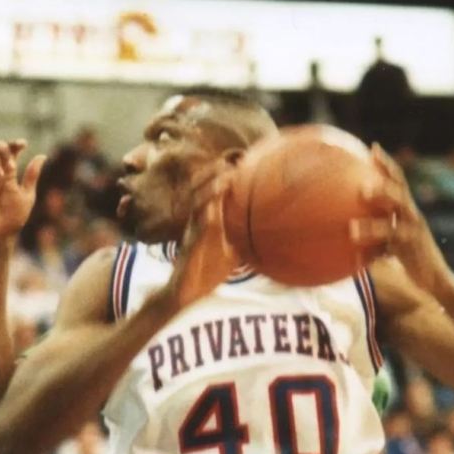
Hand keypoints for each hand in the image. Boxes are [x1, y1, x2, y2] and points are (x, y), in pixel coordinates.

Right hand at [0, 139, 46, 244]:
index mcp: (9, 173)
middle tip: (9, 161)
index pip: (10, 151)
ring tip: (0, 172)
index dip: (15, 144)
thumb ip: (31, 175)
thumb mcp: (26, 193)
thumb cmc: (14, 216)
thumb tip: (42, 156)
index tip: (23, 144)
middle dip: (2, 147)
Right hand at [162, 159, 239, 310]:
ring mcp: (192, 233)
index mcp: (206, 221)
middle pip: (200, 191)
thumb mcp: (231, 253)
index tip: (234, 161)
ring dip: (209, 191)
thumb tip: (267, 238)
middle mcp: (197, 223)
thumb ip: (243, 241)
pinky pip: (198, 230)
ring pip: (198, 205)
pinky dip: (206, 219)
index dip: (218, 176)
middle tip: (227, 161)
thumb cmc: (207, 271)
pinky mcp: (190, 248)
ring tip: (223, 179)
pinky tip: (214, 212)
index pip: (210, 192)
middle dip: (211, 175)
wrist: (186, 292)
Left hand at [351, 143, 452, 297]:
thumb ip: (378, 229)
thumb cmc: (411, 258)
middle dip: (383, 184)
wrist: (436, 280)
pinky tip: (356, 254)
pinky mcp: (412, 250)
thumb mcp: (394, 239)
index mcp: (408, 209)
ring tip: (353, 226)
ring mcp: (414, 233)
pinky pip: (392, 248)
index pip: (399, 181)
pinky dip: (374, 249)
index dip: (388, 164)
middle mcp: (413, 216)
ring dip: (373, 223)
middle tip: (362, 184)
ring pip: (394, 222)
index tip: (373, 148)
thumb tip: (347, 224)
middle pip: (400, 194)